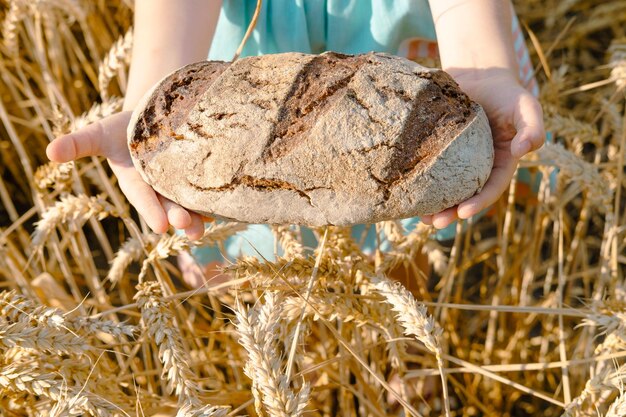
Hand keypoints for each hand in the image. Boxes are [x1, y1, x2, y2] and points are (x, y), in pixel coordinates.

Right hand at [46, 111, 207, 239]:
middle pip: (171, 205)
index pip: (143, 198)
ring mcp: (181, 184)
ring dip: (200, 215)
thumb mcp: (100, 132)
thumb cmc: (124, 128)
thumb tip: (48, 152)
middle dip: (180, 216)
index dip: (151, 210)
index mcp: (137, 182)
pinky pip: (210, 189)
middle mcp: (160, 188)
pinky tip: (229, 205)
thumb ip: (78, 144)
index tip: (160, 226)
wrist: (158, 114)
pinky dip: (218, 197)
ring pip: (192, 203)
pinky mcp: (201, 177)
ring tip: (207, 226)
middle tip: (189, 228)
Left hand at [421, 68, 544, 228]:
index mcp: (501, 162)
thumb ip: (532, 127)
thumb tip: (524, 151)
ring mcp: (457, 161)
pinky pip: (430, 171)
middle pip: (466, 195)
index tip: (463, 213)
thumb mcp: (526, 106)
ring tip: (420, 219)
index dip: (479, 202)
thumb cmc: (506, 92)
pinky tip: (407, 193)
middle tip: (436, 223)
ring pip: (446, 189)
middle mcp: (478, 167)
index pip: (491, 187)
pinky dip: (421, 183)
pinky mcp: (438, 152)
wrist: (480, 76)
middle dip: (452, 213)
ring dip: (435, 206)